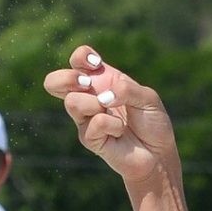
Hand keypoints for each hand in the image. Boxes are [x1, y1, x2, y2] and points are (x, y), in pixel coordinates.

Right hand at [42, 47, 177, 191]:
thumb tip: (103, 97)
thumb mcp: (148, 98)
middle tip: (87, 85)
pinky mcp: (89, 139)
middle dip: (67, 78)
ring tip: (112, 113)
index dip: (81, 56)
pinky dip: (113, 125)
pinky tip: (120, 131)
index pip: (78, 60)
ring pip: (71, 102)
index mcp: (101, 80)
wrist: (158, 154)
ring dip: (95, 104)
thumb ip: (127, 89)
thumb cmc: (152, 123)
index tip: (97, 63)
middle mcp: (89, 97)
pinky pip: (94, 124)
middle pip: (53, 82)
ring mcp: (86, 118)